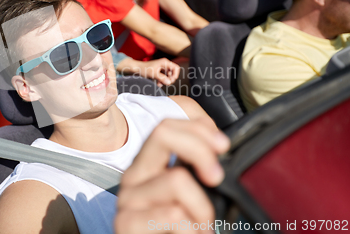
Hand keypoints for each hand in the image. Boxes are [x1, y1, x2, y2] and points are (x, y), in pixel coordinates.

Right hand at [115, 118, 229, 233]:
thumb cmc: (174, 233)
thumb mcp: (189, 196)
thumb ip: (195, 171)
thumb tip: (219, 146)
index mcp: (148, 166)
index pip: (167, 126)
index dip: (198, 129)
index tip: (223, 146)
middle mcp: (134, 176)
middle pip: (162, 133)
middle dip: (198, 149)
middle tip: (216, 177)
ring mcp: (127, 199)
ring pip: (177, 180)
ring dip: (202, 210)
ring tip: (199, 230)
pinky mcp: (126, 223)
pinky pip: (172, 215)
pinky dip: (191, 231)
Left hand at [117, 58, 179, 86]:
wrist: (136, 69)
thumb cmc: (144, 69)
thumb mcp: (153, 74)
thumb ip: (162, 78)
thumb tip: (169, 82)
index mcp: (164, 62)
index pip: (176, 68)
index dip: (175, 75)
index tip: (171, 80)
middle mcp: (165, 64)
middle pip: (173, 73)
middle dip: (170, 79)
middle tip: (165, 84)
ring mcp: (162, 68)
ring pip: (169, 76)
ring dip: (165, 81)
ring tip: (160, 84)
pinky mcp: (160, 72)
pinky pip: (164, 78)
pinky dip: (162, 81)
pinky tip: (158, 84)